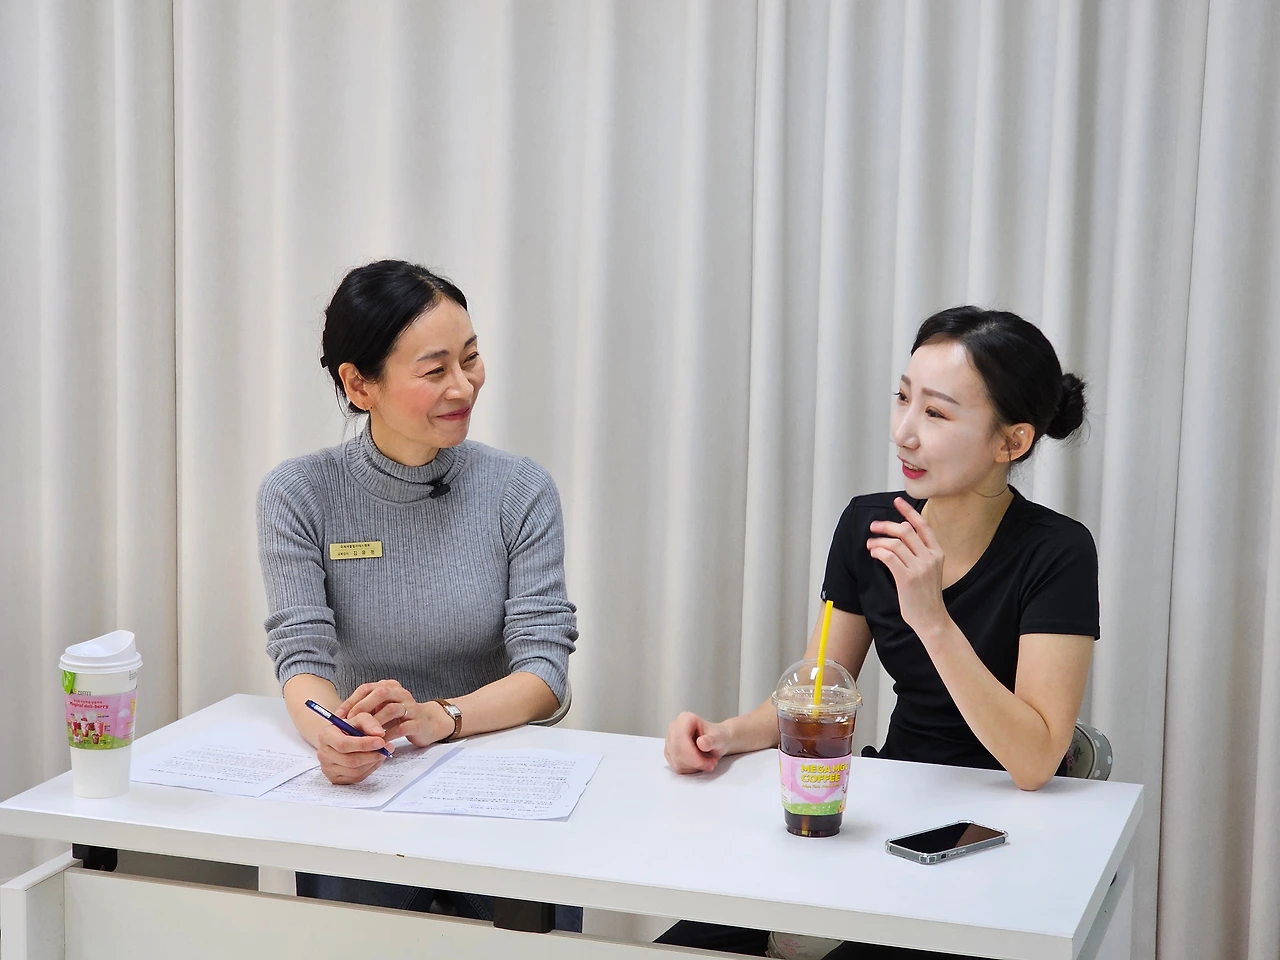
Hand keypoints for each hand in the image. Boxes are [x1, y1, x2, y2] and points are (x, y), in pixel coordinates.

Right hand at [316, 712, 389, 784]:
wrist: (341, 738)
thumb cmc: (350, 727)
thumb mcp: (359, 718)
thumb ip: (369, 722)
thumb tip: (379, 733)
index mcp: (325, 736)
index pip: (343, 744)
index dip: (364, 744)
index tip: (381, 741)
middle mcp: (323, 754)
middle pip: (350, 760)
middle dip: (372, 755)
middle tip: (387, 747)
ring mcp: (328, 769)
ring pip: (355, 771)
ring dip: (373, 762)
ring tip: (383, 752)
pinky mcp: (335, 779)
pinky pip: (356, 778)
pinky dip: (370, 769)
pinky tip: (375, 759)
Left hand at [337, 679, 452, 746]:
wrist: (429, 723)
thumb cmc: (401, 717)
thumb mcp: (383, 709)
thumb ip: (367, 710)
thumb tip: (341, 720)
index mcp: (389, 687)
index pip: (366, 688)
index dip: (350, 701)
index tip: (338, 716)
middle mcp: (400, 693)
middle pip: (380, 693)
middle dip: (362, 707)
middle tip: (350, 723)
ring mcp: (411, 706)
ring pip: (391, 709)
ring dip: (374, 723)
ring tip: (362, 735)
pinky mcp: (417, 722)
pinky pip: (400, 727)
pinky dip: (387, 736)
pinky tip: (377, 744)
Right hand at [664, 712, 731, 773]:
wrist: (716, 740)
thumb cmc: (718, 737)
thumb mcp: (719, 738)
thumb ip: (711, 740)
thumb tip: (701, 742)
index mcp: (685, 719)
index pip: (681, 738)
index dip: (692, 754)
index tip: (709, 763)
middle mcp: (674, 727)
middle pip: (677, 750)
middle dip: (695, 762)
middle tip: (710, 765)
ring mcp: (670, 740)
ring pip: (676, 760)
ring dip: (693, 766)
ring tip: (707, 763)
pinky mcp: (669, 752)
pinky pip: (675, 765)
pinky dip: (689, 769)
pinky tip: (698, 764)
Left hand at [867, 497, 948, 636]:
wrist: (932, 619)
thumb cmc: (926, 596)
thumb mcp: (930, 570)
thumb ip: (919, 553)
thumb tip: (898, 538)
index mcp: (937, 553)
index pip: (923, 526)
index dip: (909, 511)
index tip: (897, 501)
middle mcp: (930, 558)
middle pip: (905, 530)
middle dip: (886, 525)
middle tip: (874, 527)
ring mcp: (920, 568)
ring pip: (895, 543)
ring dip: (878, 541)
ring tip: (870, 545)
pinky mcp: (908, 578)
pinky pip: (889, 557)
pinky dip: (879, 552)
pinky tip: (874, 554)